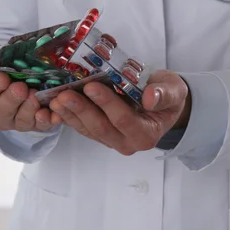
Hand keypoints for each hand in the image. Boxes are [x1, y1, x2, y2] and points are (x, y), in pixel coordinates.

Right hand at [0, 45, 60, 131]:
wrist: (22, 63)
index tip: (2, 77)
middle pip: (3, 112)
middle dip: (12, 99)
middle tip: (20, 87)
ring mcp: (18, 121)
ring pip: (22, 121)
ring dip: (28, 110)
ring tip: (34, 96)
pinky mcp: (37, 123)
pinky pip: (42, 126)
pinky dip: (46, 121)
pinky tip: (50, 113)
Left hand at [48, 70, 190, 154]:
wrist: (162, 102)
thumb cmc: (167, 94)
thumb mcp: (174, 90)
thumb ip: (164, 94)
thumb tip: (149, 97)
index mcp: (146, 134)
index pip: (124, 119)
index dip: (106, 104)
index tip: (91, 86)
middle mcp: (128, 143)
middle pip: (101, 127)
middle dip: (81, 110)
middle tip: (64, 94)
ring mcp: (112, 141)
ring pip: (88, 130)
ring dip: (70, 114)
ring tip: (55, 99)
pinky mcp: (101, 135)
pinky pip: (83, 128)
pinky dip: (69, 117)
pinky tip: (57, 105)